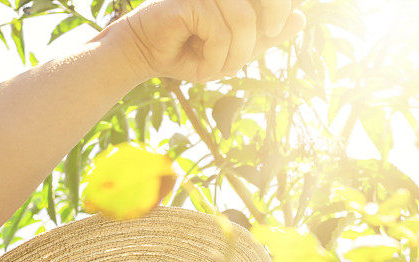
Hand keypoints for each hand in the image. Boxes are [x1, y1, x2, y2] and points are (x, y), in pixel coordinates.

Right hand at [118, 0, 305, 83]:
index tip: (272, 31)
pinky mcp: (191, 1)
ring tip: (218, 70)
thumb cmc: (189, 52)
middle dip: (269, 29)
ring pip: (244, 22)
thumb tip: (299, 18)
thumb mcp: (232, 50)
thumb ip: (264, 36)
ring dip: (236, 56)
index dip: (281, 12)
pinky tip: (201, 70)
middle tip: (250, 52)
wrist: (145, 54)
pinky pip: (220, 33)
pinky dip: (215, 60)